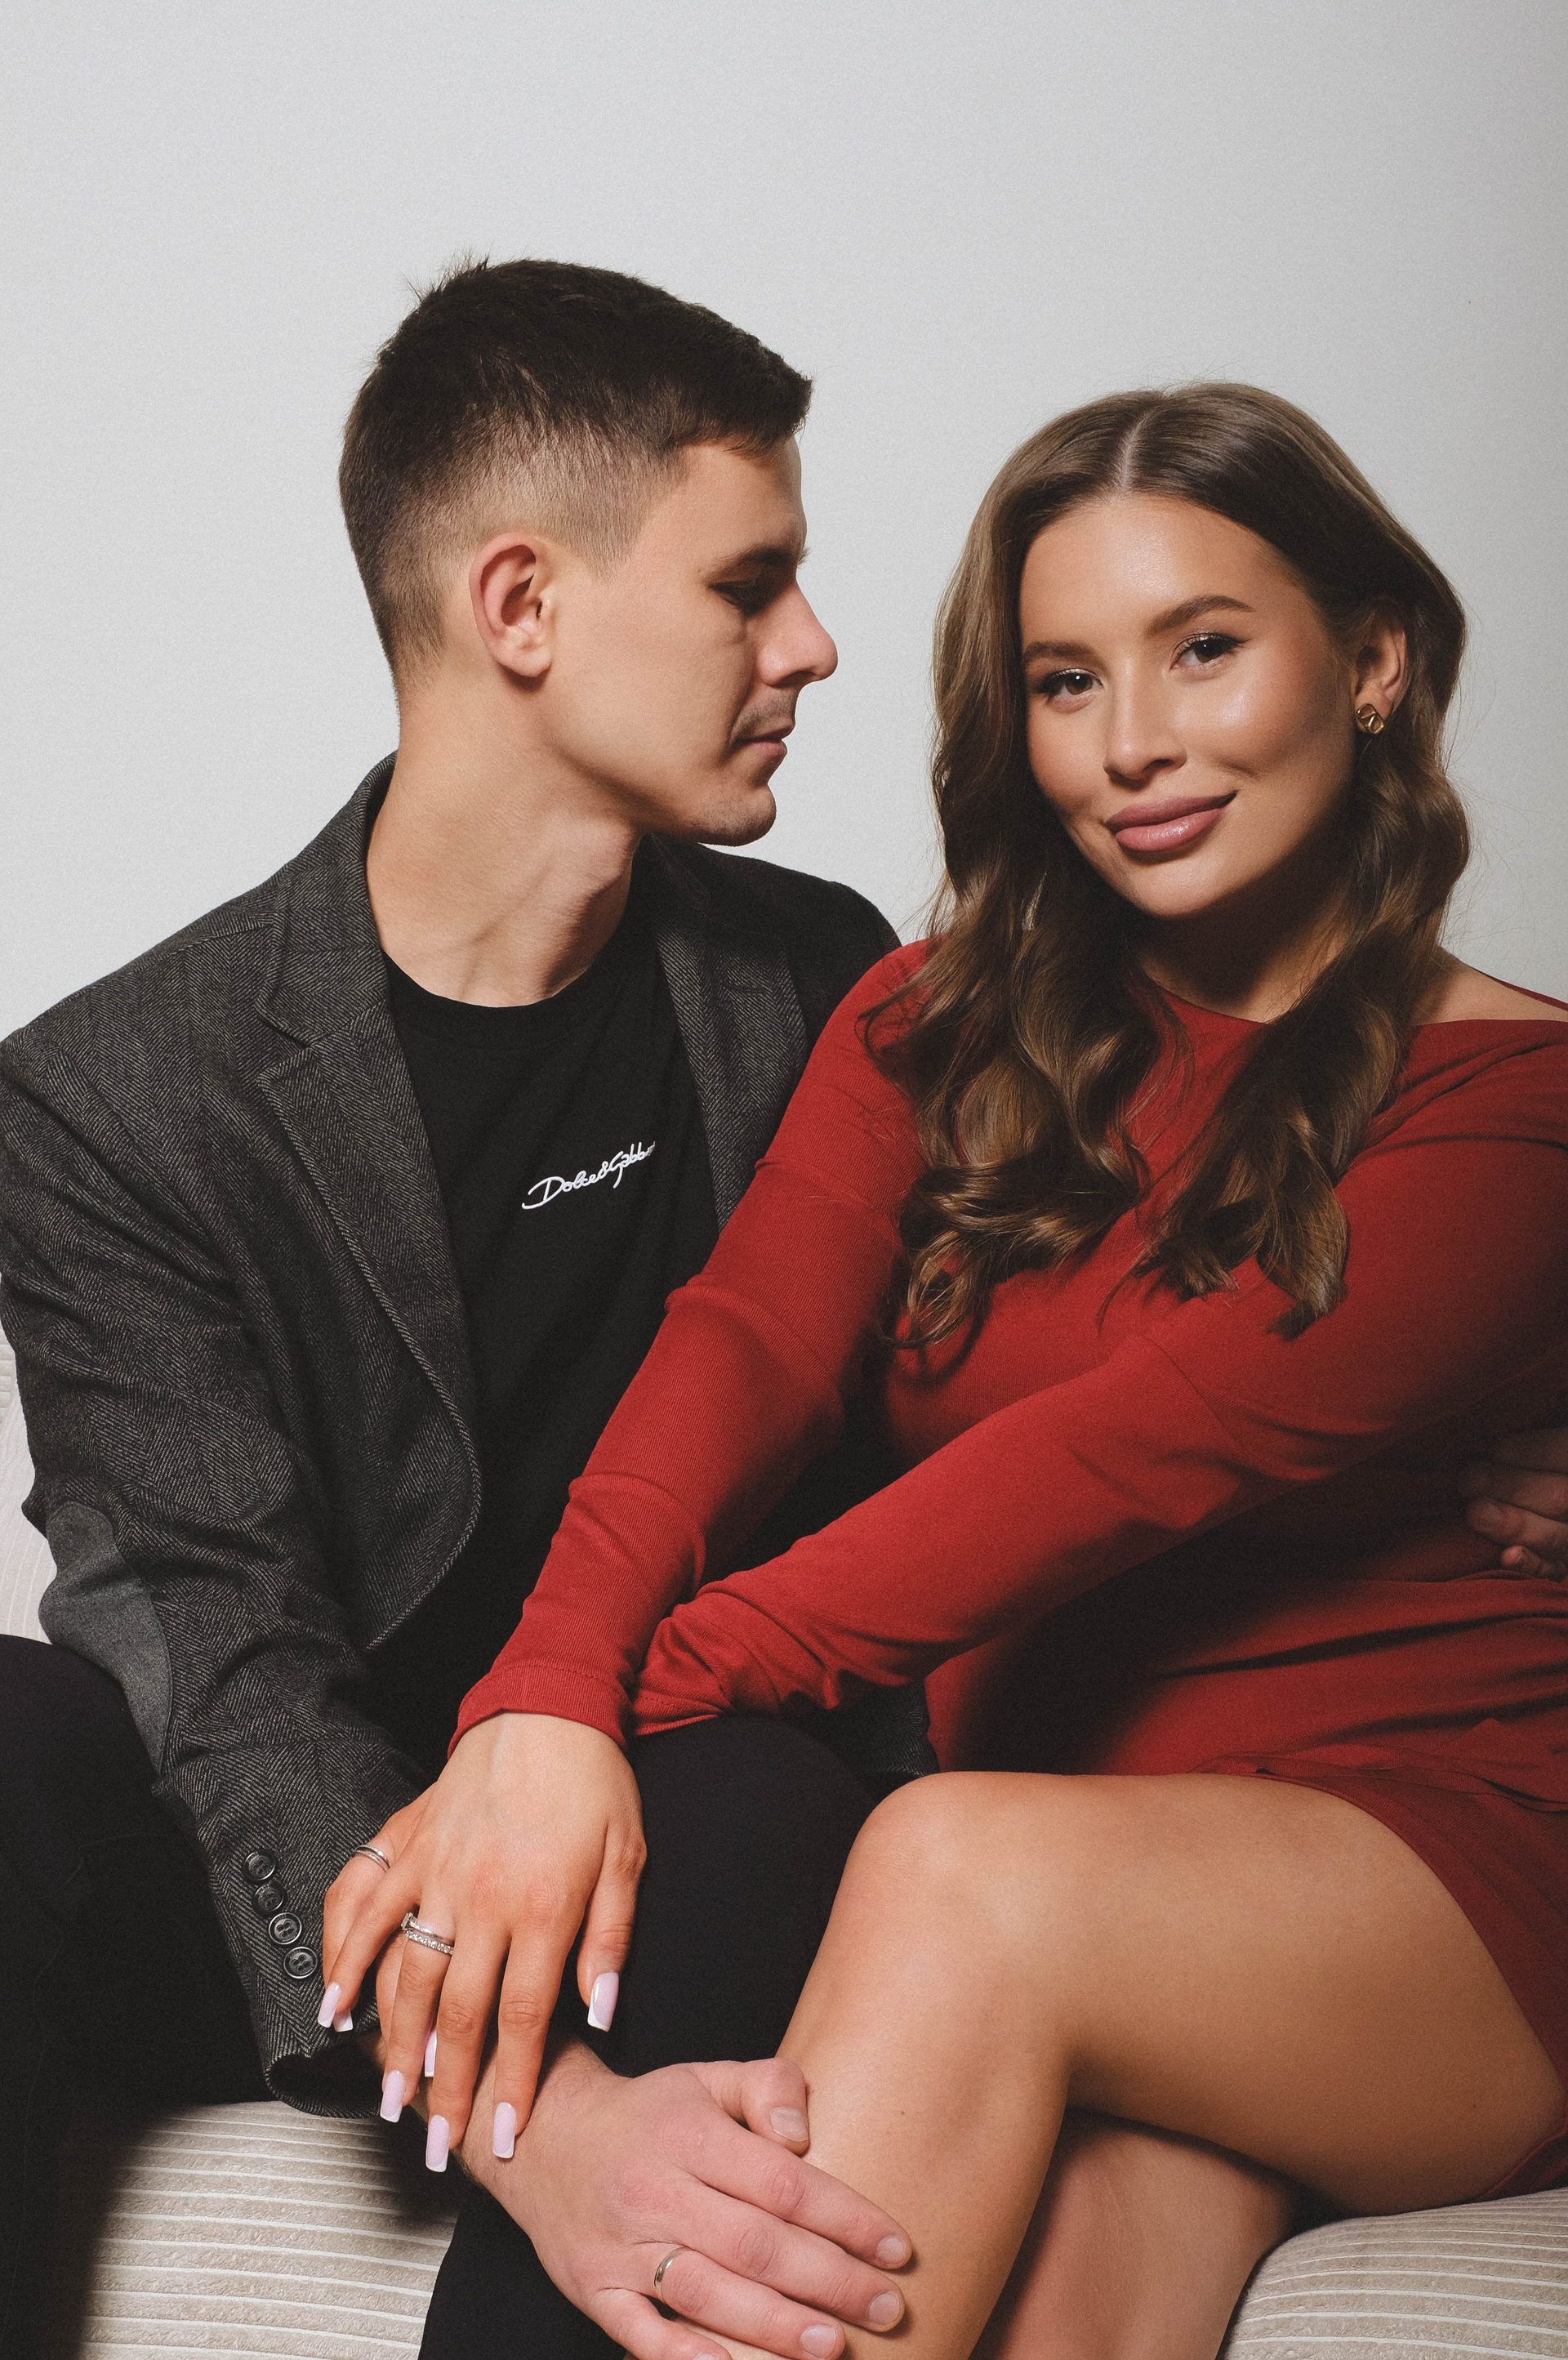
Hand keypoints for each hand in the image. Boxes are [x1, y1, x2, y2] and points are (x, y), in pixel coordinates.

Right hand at [320, 1712, 644, 2153]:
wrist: (547, 1706)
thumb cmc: (592, 1782)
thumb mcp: (628, 1858)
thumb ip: (611, 1939)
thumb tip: (599, 2012)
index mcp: (543, 1904)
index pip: (524, 2016)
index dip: (513, 2082)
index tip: (502, 2135)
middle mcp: (482, 1895)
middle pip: (457, 2012)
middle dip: (447, 2088)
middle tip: (436, 2143)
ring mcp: (435, 1869)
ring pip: (403, 1972)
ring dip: (392, 2043)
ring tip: (388, 2099)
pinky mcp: (404, 1842)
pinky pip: (362, 1906)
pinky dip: (343, 1957)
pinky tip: (334, 2002)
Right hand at [485, 2042, 910, 2359]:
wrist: (542, 2137)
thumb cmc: (648, 2113)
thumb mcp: (706, 2078)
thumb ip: (768, 2086)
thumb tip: (804, 2135)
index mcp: (690, 2134)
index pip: (782, 2181)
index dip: (845, 2216)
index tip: (896, 2248)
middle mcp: (655, 2189)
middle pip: (754, 2243)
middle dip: (829, 2280)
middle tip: (887, 2307)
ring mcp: (621, 2245)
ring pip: (707, 2292)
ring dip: (775, 2326)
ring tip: (834, 2346)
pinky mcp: (593, 2288)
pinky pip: (640, 2332)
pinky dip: (685, 2357)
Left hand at [1460, 1410, 1567, 1574]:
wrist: (1540, 1478)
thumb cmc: (1540, 1446)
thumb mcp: (1548, 1419)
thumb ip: (1542, 1411)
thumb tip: (1511, 1404)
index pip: (1565, 1452)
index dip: (1529, 1451)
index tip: (1487, 1446)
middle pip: (1561, 1498)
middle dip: (1511, 1487)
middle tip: (1467, 1478)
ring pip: (1558, 1537)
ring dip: (1515, 1526)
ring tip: (1475, 1512)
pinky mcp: (1566, 1562)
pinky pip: (1557, 1570)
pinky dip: (1533, 1564)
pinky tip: (1506, 1557)